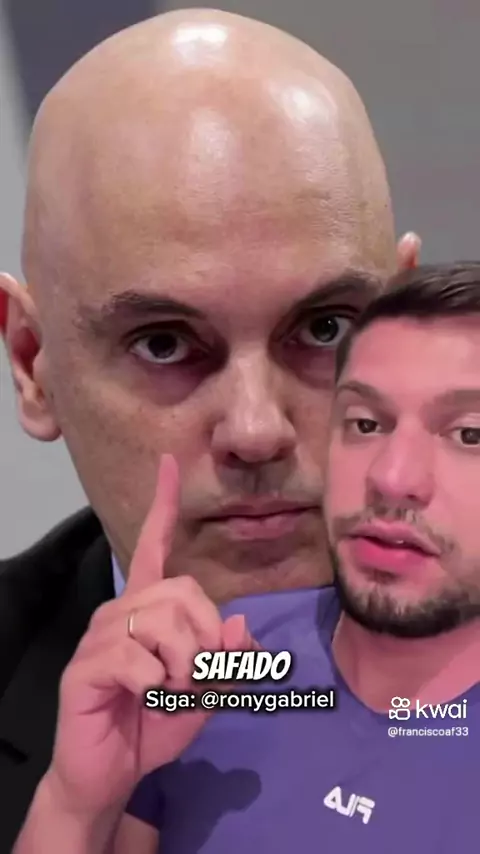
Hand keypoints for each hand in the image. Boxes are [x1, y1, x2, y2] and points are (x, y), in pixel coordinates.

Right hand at [45, 455, 255, 816]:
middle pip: (182, 591)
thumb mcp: (208, 694)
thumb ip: (228, 660)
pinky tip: (146, 696)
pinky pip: (140, 659)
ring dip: (185, 665)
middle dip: (205, 638)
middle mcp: (121, 609)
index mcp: (147, 608)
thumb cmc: (156, 723)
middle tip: (196, 678)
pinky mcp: (86, 665)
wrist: (111, 771)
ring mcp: (100, 635)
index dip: (163, 504)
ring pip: (163, 622)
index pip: (155, 545)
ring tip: (172, 690)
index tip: (169, 462)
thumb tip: (240, 622)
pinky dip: (159, 685)